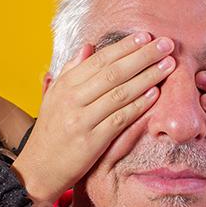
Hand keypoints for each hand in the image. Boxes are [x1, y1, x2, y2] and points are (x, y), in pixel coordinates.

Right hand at [12, 32, 174, 206]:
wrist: (37, 170)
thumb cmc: (50, 132)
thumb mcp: (54, 98)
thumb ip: (71, 71)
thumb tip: (89, 46)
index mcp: (64, 86)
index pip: (99, 59)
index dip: (125, 46)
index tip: (146, 36)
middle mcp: (72, 100)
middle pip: (113, 72)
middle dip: (142, 56)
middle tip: (167, 44)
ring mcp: (81, 121)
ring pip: (119, 93)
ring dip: (147, 77)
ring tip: (168, 65)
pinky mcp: (91, 142)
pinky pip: (119, 120)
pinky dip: (138, 106)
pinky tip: (155, 94)